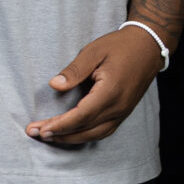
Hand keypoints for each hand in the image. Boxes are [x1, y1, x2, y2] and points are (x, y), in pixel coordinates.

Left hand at [26, 24, 164, 145]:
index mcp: (111, 91)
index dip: (60, 125)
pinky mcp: (123, 112)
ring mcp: (123, 112)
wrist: (148, 47)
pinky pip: (103, 131)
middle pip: (85, 129)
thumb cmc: (120, 46)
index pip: (82, 115)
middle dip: (59, 134)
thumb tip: (54, 85)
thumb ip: (75, 70)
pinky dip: (84, 135)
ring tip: (49, 135)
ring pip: (94, 134)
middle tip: (35, 133)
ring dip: (70, 138)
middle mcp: (118, 107)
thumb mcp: (94, 51)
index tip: (40, 128)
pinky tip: (70, 133)